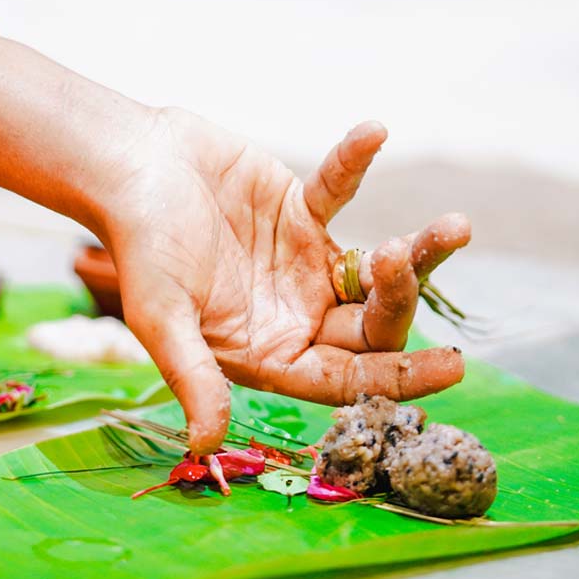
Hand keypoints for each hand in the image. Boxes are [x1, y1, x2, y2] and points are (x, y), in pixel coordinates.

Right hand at [101, 107, 470, 453]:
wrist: (126, 168)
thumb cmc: (137, 247)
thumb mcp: (160, 317)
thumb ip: (192, 377)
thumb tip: (204, 446)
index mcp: (272, 353)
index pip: (347, 378)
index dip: (399, 379)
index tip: (452, 368)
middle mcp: (298, 315)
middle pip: (374, 324)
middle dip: (404, 297)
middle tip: (409, 255)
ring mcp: (306, 262)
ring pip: (380, 266)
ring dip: (418, 250)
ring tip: (452, 228)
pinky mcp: (304, 209)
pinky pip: (341, 190)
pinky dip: (355, 163)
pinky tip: (374, 132)